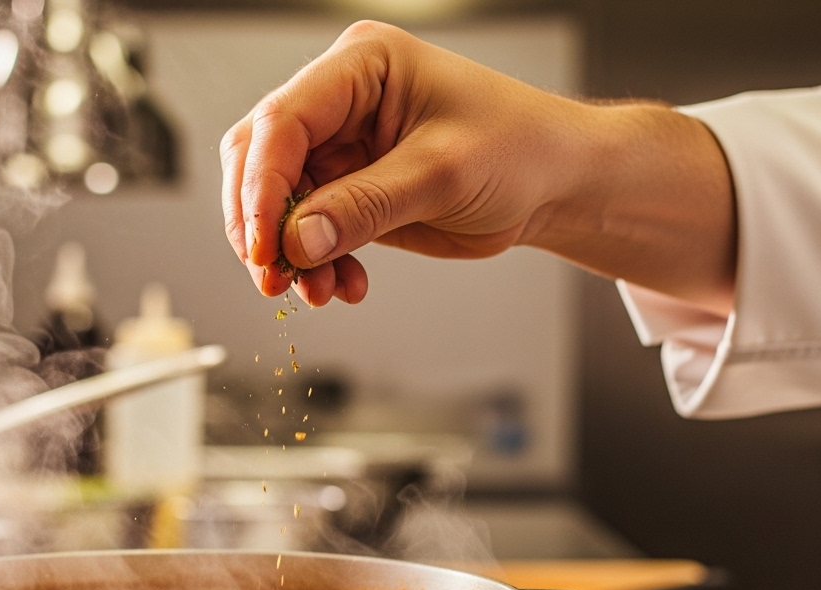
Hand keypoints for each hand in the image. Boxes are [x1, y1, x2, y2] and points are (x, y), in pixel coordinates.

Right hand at [221, 21, 735, 312]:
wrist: (557, 183)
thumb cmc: (521, 148)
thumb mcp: (443, 174)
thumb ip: (366, 206)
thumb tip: (297, 240)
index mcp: (360, 66)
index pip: (283, 120)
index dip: (262, 187)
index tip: (266, 246)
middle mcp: (341, 102)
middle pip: (262, 160)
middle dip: (264, 225)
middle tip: (275, 278)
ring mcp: (342, 148)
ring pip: (279, 203)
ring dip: (289, 254)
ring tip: (318, 292)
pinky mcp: (351, 190)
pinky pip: (308, 231)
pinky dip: (316, 264)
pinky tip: (343, 285)